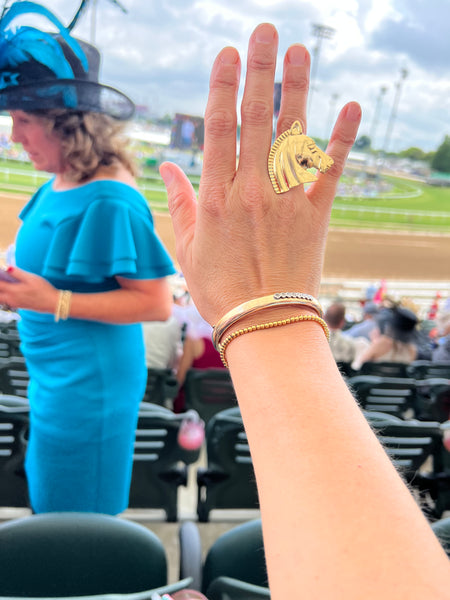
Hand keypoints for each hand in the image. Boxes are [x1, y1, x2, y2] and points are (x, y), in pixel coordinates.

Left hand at [0, 267, 57, 313]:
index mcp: (13, 291)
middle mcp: (12, 299)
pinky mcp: (20, 306)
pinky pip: (7, 302)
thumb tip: (7, 267)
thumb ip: (18, 273)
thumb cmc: (44, 290)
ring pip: (1, 300)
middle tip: (2, 280)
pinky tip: (11, 291)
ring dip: (1, 293)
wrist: (53, 303)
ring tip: (4, 285)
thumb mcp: (32, 278)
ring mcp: (15, 303)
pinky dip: (5, 297)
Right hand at [161, 23, 360, 325]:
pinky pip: (330, 171)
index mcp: (216, 199)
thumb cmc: (222, 290)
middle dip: (259, 70)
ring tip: (300, 51)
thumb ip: (182, 202)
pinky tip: (350, 107)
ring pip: (292, 135)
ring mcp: (286, 202)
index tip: (227, 53)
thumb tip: (169, 167)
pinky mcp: (316, 216)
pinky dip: (342, 139)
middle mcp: (252, 192)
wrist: (265, 324)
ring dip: (296, 89)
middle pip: (255, 120)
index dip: (222, 86)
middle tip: (264, 30)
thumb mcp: (188, 249)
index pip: (219, 129)